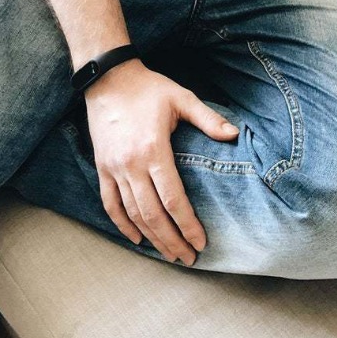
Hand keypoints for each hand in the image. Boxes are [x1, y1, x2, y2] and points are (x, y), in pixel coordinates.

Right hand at [83, 62, 239, 263]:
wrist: (108, 79)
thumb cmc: (149, 88)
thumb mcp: (182, 98)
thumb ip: (208, 119)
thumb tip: (234, 135)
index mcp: (154, 150)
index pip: (173, 199)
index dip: (187, 224)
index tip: (201, 242)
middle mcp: (131, 164)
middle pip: (152, 215)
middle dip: (172, 240)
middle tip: (188, 258)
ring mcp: (114, 168)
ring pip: (132, 214)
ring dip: (151, 238)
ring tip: (169, 255)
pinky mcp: (102, 168)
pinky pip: (110, 204)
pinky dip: (122, 225)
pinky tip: (137, 239)